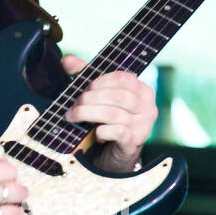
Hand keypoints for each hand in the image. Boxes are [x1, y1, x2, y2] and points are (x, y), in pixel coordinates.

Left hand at [60, 54, 156, 174]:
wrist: (114, 155)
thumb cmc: (106, 121)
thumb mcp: (97, 96)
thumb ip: (85, 75)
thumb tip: (67, 59)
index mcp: (142, 91)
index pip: (123, 78)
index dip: (100, 81)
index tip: (84, 88)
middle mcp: (148, 107)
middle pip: (118, 96)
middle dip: (90, 99)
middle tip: (74, 106)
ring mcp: (143, 126)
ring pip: (114, 114)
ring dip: (89, 114)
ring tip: (74, 117)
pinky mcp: (134, 142)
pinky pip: (117, 132)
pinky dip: (101, 131)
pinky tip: (95, 133)